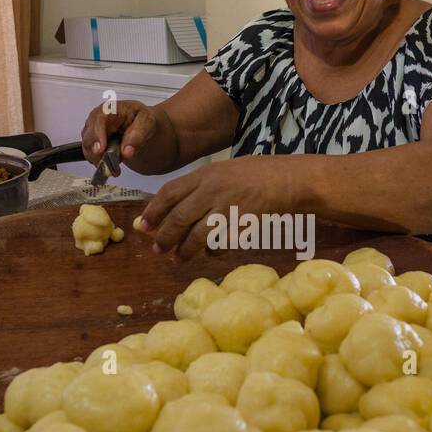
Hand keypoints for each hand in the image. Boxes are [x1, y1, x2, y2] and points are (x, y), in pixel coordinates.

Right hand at [81, 98, 159, 167]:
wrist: (140, 124)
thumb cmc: (141, 119)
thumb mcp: (147, 123)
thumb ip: (137, 136)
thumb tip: (127, 151)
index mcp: (110, 109)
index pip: (99, 119)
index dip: (97, 135)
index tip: (100, 150)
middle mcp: (97, 118)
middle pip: (89, 136)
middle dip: (98, 153)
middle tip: (111, 165)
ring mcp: (92, 130)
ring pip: (88, 148)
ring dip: (100, 160)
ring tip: (115, 168)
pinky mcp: (92, 142)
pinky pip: (91, 155)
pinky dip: (100, 163)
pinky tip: (112, 166)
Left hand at [138, 155, 294, 258]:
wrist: (288, 179)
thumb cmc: (255, 176)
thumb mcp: (222, 172)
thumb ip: (199, 188)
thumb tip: (173, 211)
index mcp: (205, 174)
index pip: (170, 192)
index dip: (154, 211)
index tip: (143, 226)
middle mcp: (213, 189)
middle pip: (179, 216)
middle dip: (165, 236)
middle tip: (157, 249)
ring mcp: (228, 207)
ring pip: (197, 234)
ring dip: (184, 250)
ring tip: (177, 259)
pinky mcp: (242, 224)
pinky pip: (220, 243)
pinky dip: (212, 251)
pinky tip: (209, 253)